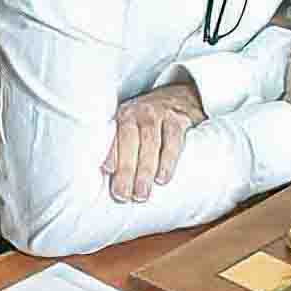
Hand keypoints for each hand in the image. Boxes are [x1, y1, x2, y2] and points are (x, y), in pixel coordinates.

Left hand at [101, 78, 201, 205]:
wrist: (184, 95)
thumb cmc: (152, 118)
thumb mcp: (133, 124)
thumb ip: (121, 144)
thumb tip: (107, 176)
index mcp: (123, 116)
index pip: (113, 136)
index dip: (110, 153)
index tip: (107, 172)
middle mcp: (138, 113)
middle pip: (130, 142)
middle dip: (126, 170)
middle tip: (123, 195)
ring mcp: (160, 114)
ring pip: (150, 143)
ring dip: (145, 170)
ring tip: (141, 193)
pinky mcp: (179, 119)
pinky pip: (173, 141)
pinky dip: (168, 161)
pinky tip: (162, 178)